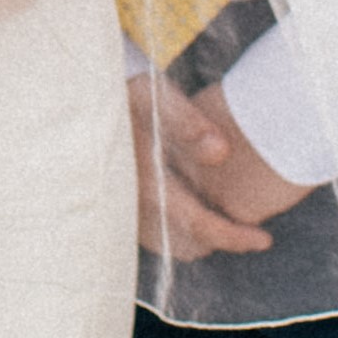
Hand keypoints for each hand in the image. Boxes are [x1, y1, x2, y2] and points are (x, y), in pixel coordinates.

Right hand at [127, 69, 306, 260]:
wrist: (74, 102)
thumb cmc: (118, 94)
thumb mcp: (153, 97)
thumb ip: (188, 122)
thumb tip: (221, 152)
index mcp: (146, 181)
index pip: (198, 225)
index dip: (234, 237)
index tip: (264, 239)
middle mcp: (130, 204)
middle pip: (185, 244)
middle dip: (217, 239)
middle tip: (245, 226)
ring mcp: (119, 209)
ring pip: (167, 244)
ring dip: (196, 236)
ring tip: (219, 215)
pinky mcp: (113, 208)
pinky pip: (150, 234)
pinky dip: (174, 230)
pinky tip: (186, 205)